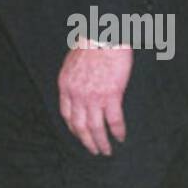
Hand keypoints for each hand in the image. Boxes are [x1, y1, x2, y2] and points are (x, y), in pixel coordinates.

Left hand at [57, 39, 133, 155]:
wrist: (103, 36)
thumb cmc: (90, 44)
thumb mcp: (71, 63)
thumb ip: (73, 79)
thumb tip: (77, 88)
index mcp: (66, 86)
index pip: (66, 114)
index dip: (73, 128)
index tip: (80, 135)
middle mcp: (77, 95)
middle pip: (80, 126)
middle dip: (87, 141)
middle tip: (95, 150)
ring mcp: (93, 97)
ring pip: (96, 128)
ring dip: (102, 142)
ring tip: (107, 150)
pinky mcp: (111, 95)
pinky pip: (114, 120)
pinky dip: (118, 132)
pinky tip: (121, 137)